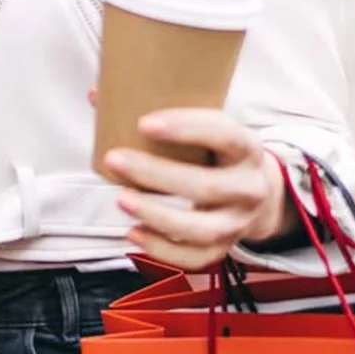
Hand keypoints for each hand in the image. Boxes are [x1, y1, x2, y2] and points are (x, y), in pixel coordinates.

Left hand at [100, 108, 291, 269]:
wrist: (256, 193)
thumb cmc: (217, 153)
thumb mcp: (206, 129)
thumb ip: (161, 114)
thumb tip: (97, 95)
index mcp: (247, 148)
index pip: (223, 134)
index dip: (185, 128)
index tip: (144, 123)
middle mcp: (249, 187)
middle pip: (204, 186)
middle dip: (154, 174)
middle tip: (114, 159)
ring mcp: (238, 222)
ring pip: (201, 229)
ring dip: (156, 215)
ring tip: (121, 199)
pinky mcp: (224, 248)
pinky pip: (195, 258)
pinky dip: (162, 250)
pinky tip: (134, 232)